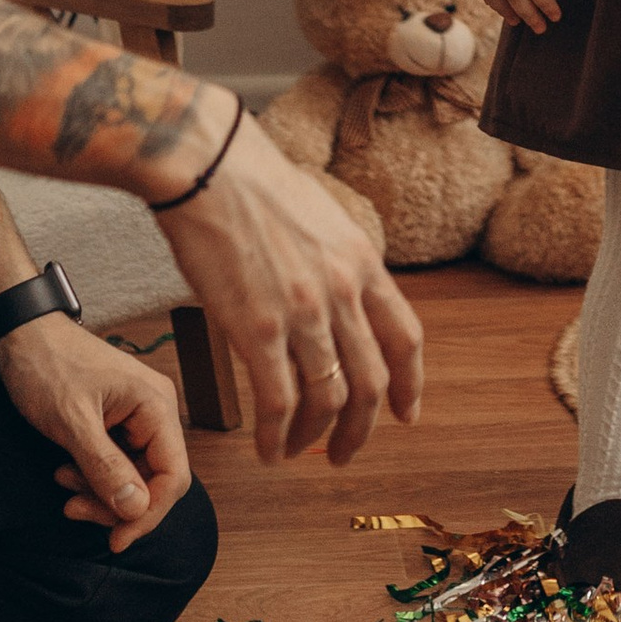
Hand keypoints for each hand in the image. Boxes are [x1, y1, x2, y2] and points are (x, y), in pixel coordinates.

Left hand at [0, 312, 190, 551]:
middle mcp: (155, 411)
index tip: (116, 539)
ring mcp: (137, 417)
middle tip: (74, 509)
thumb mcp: (72, 421)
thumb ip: (105, 467)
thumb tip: (137, 509)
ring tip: (63, 483)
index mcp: (155, 405)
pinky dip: (93, 476)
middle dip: (116, 504)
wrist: (20, 334)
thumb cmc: (47, 366)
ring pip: (133, 475)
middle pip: (154, 480)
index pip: (174, 475)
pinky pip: (117, 462)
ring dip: (100, 491)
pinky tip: (65, 471)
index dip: (149, 513)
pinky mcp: (118, 421)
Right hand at [154, 97, 425, 466]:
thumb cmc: (255, 186)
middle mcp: (343, 292)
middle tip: (347, 453)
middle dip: (363, 428)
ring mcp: (305, 314)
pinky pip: (280, 402)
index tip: (407, 412)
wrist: (210, 168)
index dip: (411, 383)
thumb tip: (338, 297)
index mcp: (363, 263)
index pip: (405, 338)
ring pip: (329, 400)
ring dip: (315, 438)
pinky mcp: (258, 330)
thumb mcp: (323, 221)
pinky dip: (276, 435)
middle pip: (372, 382)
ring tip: (298, 453)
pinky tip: (268, 448)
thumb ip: (338, 265)